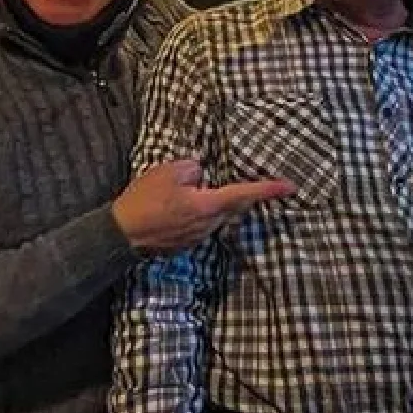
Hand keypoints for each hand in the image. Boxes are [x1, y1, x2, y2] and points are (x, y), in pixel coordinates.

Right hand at [114, 159, 294, 252]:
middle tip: (256, 183)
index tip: (290, 187)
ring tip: (196, 189)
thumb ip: (193, 169)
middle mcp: (209, 224)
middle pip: (234, 206)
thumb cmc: (144, 201)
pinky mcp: (187, 243)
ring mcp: (199, 237)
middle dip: (244, 194)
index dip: (269, 189)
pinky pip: (202, 223)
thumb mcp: (168, 172)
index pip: (245, 194)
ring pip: (218, 214)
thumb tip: (202, 175)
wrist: (121, 235)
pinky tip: (183, 205)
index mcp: (208, 205)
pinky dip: (201, 212)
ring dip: (216, 201)